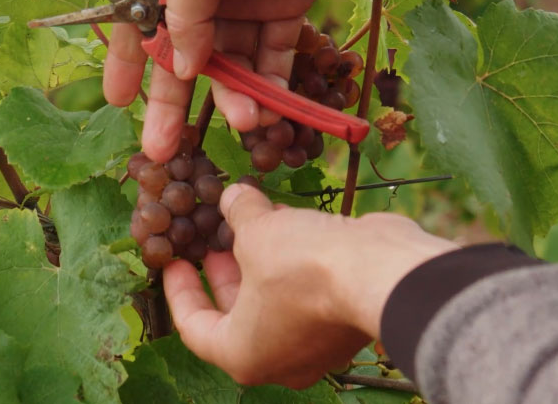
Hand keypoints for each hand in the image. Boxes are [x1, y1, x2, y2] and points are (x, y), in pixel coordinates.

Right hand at [106, 0, 456, 161]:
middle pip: (184, 53)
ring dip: (233, 95)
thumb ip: (182, 14)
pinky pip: (272, 57)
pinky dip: (270, 84)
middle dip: (173, 102)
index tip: (117, 101)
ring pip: (232, 63)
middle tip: (163, 149)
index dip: (127, 62)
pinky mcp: (287, 8)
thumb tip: (179, 68)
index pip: (139, 20)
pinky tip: (268, 109)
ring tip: (243, 121)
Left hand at [163, 184, 457, 387]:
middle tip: (212, 243)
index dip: (179, 289)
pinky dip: (294, 265)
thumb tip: (233, 197)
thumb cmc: (305, 266)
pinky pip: (307, 296)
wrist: (382, 274)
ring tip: (254, 223)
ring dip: (262, 263)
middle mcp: (278, 361)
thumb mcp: (257, 232)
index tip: (174, 262)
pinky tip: (291, 224)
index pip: (194, 327)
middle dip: (224, 273)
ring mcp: (316, 346)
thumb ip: (238, 214)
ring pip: (275, 303)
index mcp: (242, 354)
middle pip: (237, 316)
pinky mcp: (344, 324)